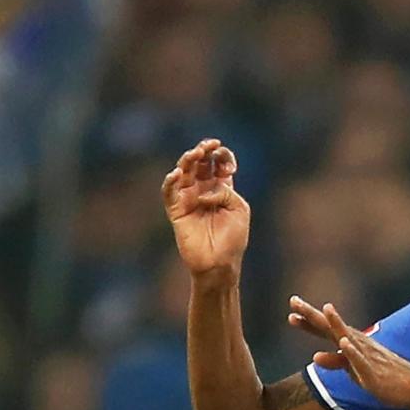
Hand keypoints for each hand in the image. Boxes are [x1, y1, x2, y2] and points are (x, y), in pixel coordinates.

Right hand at [162, 139, 249, 277]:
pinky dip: (171, 180)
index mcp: (221, 188)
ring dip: (188, 160)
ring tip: (196, 154)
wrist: (219, 264)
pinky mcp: (176, 209)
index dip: (223, 157)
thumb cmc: (233, 239)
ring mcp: (188, 198)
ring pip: (183, 171)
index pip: (218, 164)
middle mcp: (203, 189)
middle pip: (200, 162)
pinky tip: (178, 174)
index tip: (229, 165)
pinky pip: (169, 190)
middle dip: (204, 151)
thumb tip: (206, 189)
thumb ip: (227, 192)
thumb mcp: (239, 210)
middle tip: (209, 146)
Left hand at [287, 298, 409, 409]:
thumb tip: (314, 357)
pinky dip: (352, 352)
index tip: (291, 312)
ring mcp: (367, 357)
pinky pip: (362, 361)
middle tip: (293, 301)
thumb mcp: (354, 369)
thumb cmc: (384, 377)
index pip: (326, 330)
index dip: (308, 322)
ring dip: (336, 324)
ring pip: (348, 338)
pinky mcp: (374, 372)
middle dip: (313, 315)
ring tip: (324, 309)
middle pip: (331, 328)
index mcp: (352, 344)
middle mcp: (358, 345)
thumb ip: (336, 361)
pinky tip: (344, 342)